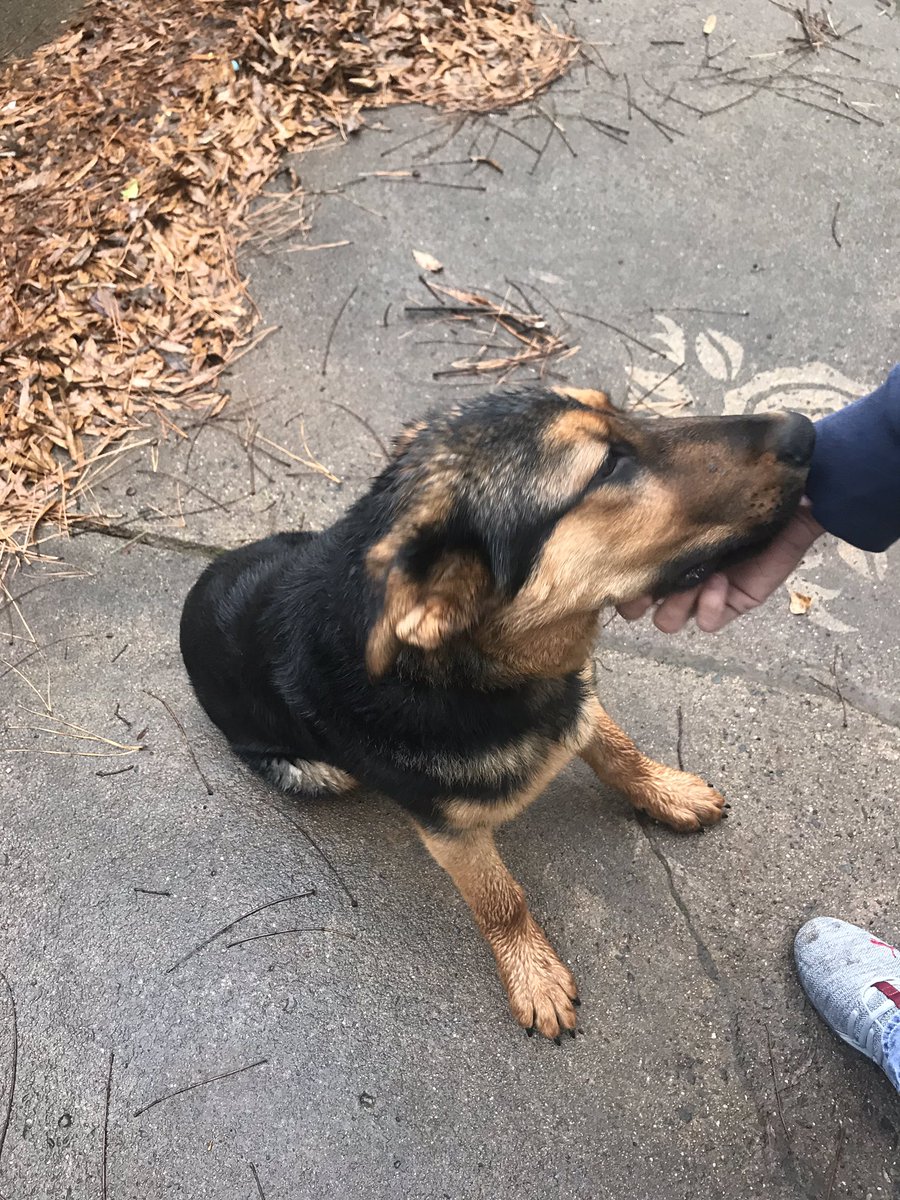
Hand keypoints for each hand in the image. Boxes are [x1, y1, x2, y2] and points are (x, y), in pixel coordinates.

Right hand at [617, 502, 824, 633]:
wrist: (799, 496)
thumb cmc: (747, 485)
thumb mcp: (711, 486)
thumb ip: (683, 488)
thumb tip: (648, 466)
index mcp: (666, 545)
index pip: (627, 570)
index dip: (621, 575)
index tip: (630, 559)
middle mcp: (678, 570)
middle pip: (636, 606)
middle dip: (637, 600)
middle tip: (650, 584)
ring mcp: (703, 590)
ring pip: (668, 620)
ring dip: (675, 606)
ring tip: (693, 581)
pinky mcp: (733, 602)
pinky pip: (709, 622)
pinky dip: (710, 607)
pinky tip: (721, 583)